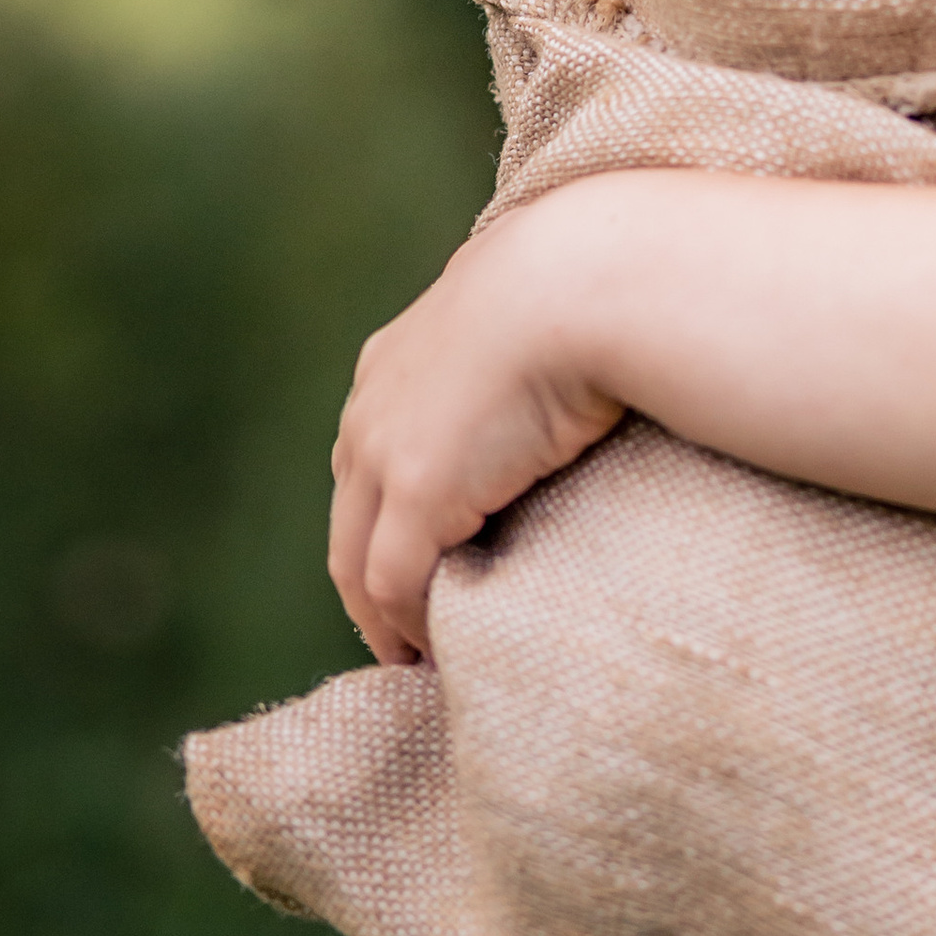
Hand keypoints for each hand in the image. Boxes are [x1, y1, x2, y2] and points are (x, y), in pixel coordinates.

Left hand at [327, 189, 628, 664]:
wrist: (584, 279)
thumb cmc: (581, 286)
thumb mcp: (521, 314)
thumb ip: (509, 348)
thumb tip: (549, 374)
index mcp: (392, 361)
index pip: (369, 459)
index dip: (388, 516)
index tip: (424, 559)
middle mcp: (370, 408)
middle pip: (350, 519)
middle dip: (372, 580)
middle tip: (407, 633)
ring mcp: (386, 451)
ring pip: (360, 563)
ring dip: (386, 617)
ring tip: (423, 656)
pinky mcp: (419, 491)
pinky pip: (396, 583)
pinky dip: (413, 623)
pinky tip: (444, 646)